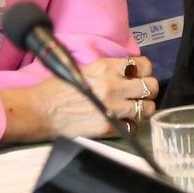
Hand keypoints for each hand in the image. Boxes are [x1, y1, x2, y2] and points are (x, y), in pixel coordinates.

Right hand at [1, 55, 156, 142]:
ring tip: (133, 110)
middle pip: (151, 86)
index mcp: (106, 68)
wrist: (42, 111)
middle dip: (148, 90)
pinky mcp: (108, 127)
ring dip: (142, 109)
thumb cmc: (59, 89)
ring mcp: (112, 108)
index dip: (145, 71)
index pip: (144, 65)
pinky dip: (129, 126)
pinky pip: (133, 127)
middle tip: (140, 95)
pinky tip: (120, 123)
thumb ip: (109, 70)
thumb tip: (129, 73)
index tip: (140, 76)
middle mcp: (112, 86)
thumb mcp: (86, 69)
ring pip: (148, 109)